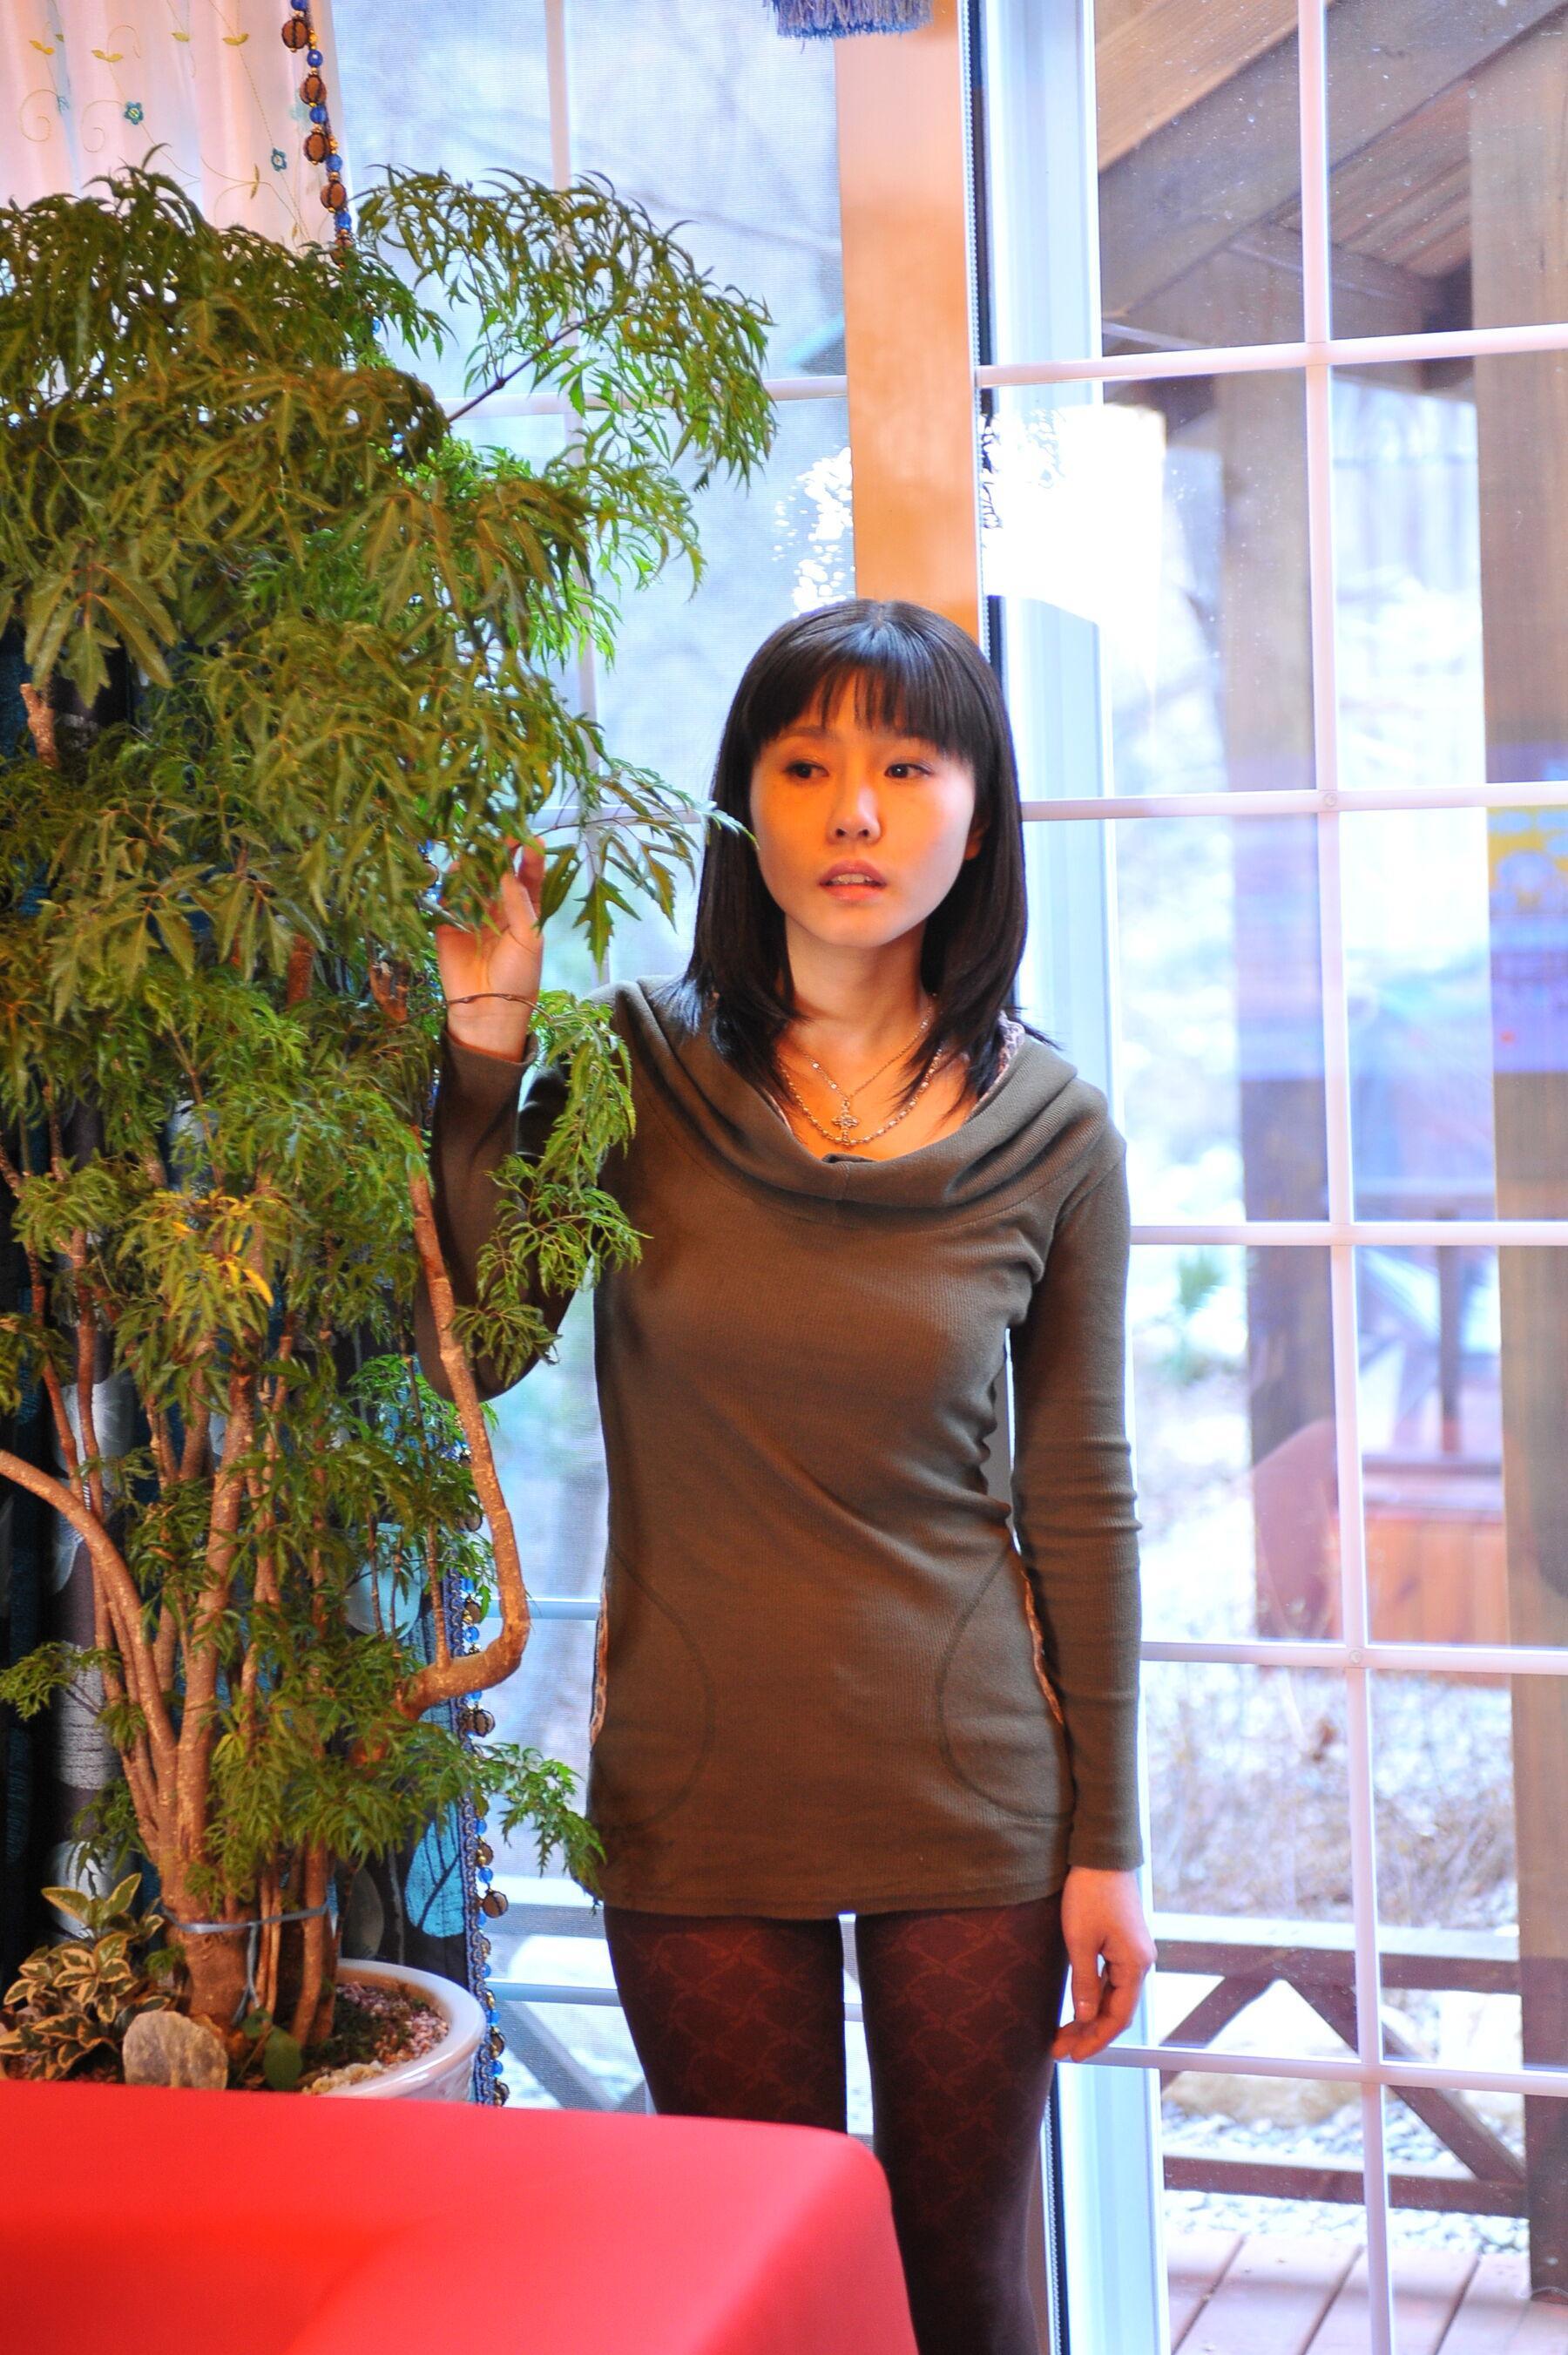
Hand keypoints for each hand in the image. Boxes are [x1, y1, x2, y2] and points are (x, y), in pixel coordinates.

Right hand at [434, 835, 545, 1058]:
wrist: (487, 1010)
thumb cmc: (517, 977)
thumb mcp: (528, 939)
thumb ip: (518, 903)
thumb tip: (507, 869)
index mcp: (524, 909)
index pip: (527, 874)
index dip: (528, 854)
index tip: (528, 836)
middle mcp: (498, 906)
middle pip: (496, 870)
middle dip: (496, 852)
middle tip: (496, 836)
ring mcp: (471, 913)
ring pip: (470, 879)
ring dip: (473, 864)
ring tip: (474, 855)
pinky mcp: (447, 923)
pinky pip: (447, 898)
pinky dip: (450, 885)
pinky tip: (454, 876)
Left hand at [1050, 1866, 1154, 2062]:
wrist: (1101, 1854)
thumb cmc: (1089, 1894)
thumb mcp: (1080, 1940)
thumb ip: (1085, 1982)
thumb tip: (1086, 2018)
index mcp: (1135, 1964)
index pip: (1118, 2017)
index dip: (1096, 2039)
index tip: (1073, 2055)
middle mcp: (1141, 1962)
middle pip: (1117, 2010)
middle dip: (1089, 2033)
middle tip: (1060, 2050)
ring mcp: (1134, 1952)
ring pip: (1114, 1996)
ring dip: (1090, 2016)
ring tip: (1063, 2033)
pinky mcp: (1124, 1942)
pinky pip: (1112, 1979)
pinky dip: (1095, 1996)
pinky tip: (1078, 2006)